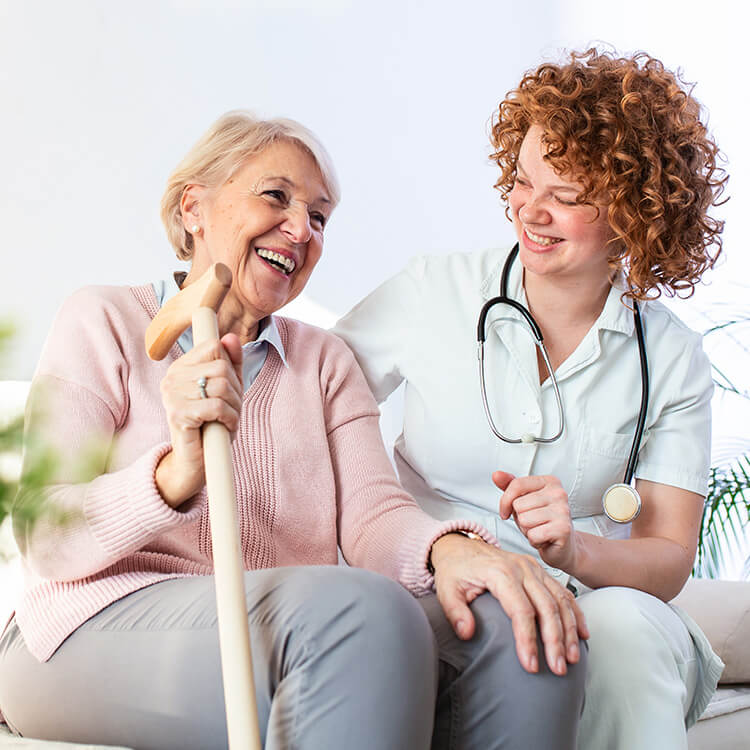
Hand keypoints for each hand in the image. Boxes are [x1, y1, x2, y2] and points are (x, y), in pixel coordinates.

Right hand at [155, 333, 243, 506]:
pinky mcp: (178, 414)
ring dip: (234, 406)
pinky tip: (225, 426)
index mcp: (181, 367)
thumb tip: (231, 337)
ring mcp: (172, 395)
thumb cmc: (212, 424)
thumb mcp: (227, 390)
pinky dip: (230, 418)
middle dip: (236, 390)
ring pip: (222, 386)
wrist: (197, 461)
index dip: (230, 367)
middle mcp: (172, 377)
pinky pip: (217, 406)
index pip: (214, 346)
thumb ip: (231, 363)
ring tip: (228, 419)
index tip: (229, 388)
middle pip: (221, 367)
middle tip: (231, 409)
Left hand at [430, 533, 587, 674]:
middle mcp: (521, 568)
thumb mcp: (446, 590)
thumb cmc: (455, 570)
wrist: (460, 548)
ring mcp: (533, 568)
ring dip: (569, 630)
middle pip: (546, 607)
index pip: (520, 610)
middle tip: (558, 668)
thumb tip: (467, 633)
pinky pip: (563, 592)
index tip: (531, 665)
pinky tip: (582, 634)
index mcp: (500, 573)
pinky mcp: (539, 571)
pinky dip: (575, 613)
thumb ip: (455, 612)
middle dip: (554, 641)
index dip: (527, 639)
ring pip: (559, 600)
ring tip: (571, 657)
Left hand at [495, 471, 577, 571]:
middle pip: (518, 504)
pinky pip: (533, 535)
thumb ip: (510, 486)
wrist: (563, 544)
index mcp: (550, 481)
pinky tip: (544, 539)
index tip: (506, 511)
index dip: (505, 501)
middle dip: (520, 518)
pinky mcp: (563, 529)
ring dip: (527, 530)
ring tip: (539, 529)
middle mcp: (559, 493)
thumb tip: (496, 475)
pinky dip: (534, 541)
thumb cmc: (541, 520)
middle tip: (533, 522)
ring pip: (524, 520)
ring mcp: (563, 511)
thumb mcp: (523, 500)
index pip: (517, 484)